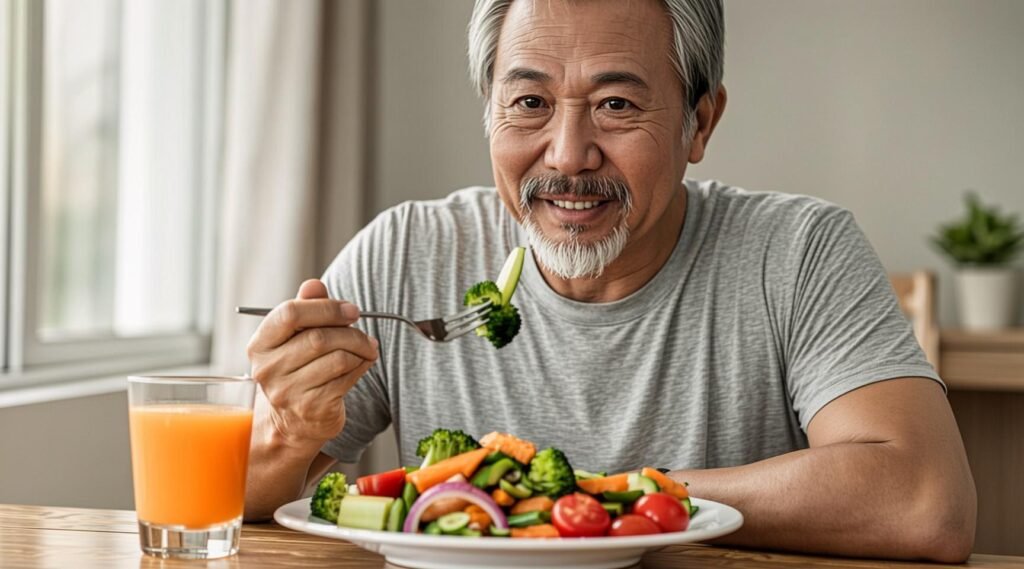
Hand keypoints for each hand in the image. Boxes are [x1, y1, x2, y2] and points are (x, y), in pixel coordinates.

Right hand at [246, 279, 378, 451]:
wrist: (294, 422)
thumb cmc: (299, 369)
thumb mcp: (296, 337)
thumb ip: (306, 308)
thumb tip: (314, 284)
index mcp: (260, 345)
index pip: (290, 314)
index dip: (326, 307)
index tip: (351, 310)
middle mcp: (268, 369)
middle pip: (320, 338)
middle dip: (351, 332)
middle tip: (365, 333)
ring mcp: (288, 392)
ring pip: (338, 358)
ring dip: (360, 350)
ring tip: (365, 350)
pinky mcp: (312, 407)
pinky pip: (347, 377)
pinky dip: (361, 367)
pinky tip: (360, 366)